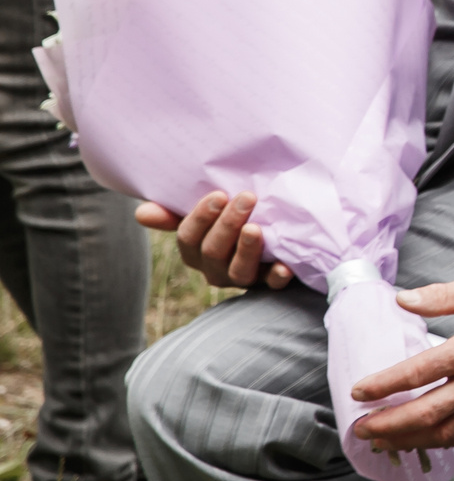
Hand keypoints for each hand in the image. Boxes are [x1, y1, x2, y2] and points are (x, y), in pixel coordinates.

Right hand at [136, 190, 293, 288]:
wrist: (279, 235)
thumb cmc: (232, 220)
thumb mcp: (207, 214)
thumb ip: (176, 213)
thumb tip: (142, 213)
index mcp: (196, 250)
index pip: (189, 238)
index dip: (200, 218)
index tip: (218, 195)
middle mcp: (215, 268)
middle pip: (213, 252)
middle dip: (228, 224)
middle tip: (247, 198)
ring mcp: (243, 278)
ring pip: (238, 271)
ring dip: (247, 250)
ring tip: (256, 229)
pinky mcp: (271, 283)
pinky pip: (272, 285)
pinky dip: (278, 277)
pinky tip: (286, 266)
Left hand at [346, 268, 453, 452]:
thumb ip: (443, 295)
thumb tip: (403, 299)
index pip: (418, 373)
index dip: (384, 385)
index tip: (358, 393)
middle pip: (426, 413)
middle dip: (388, 425)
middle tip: (360, 429)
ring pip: (446, 431)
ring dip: (410, 440)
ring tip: (384, 441)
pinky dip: (443, 442)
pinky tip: (426, 440)